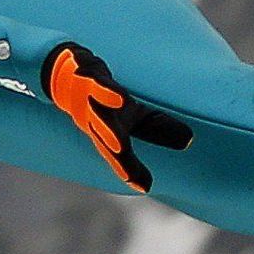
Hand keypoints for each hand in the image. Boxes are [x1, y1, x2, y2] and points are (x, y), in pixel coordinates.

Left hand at [43, 43, 192, 192]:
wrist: (65, 78)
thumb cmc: (102, 104)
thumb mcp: (132, 118)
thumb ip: (157, 131)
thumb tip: (189, 140)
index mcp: (106, 131)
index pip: (118, 154)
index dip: (128, 169)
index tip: (144, 186)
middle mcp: (94, 116)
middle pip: (104, 129)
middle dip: (113, 140)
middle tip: (123, 149)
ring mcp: (87, 92)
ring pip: (96, 97)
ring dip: (107, 99)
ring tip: (123, 101)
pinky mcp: (84, 70)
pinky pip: (88, 71)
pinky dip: (91, 70)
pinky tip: (93, 67)